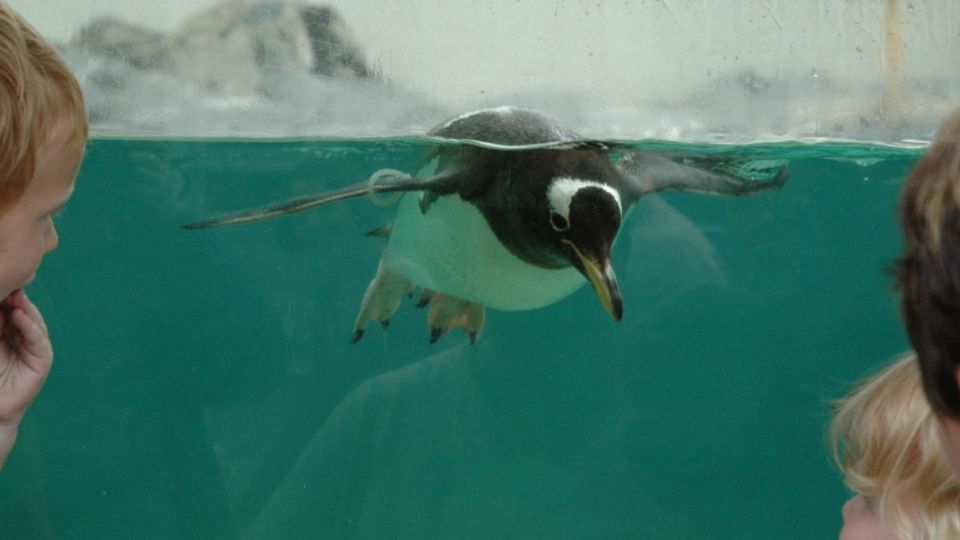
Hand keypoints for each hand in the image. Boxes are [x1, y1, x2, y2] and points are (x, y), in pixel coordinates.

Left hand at [0, 289, 52, 446]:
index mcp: (8, 333)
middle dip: (16, 296)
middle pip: (22, 311)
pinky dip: (30, 326)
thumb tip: (1, 299)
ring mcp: (34, 348)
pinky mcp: (42, 360)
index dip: (7, 294)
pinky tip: (20, 314)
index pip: (9, 308)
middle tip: (10, 280)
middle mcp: (22, 338)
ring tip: (14, 294)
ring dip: (23, 307)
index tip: (4, 277)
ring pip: (32, 322)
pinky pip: (37, 339)